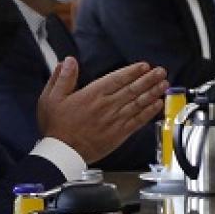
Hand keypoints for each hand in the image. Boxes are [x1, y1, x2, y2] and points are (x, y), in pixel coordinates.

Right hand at [41, 59, 168, 163]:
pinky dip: (149, 112)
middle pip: (132, 89)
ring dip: (153, 93)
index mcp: (91, 95)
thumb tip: (69, 61)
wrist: (62, 152)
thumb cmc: (56, 126)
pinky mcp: (120, 133)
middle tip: (161, 72)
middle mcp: (106, 106)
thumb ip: (62, 78)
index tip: (144, 66)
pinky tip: (158, 104)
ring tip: (164, 84)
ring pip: (138, 103)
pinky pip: (138, 120)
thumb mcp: (51, 98)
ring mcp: (115, 120)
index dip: (132, 71)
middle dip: (149, 79)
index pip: (117, 79)